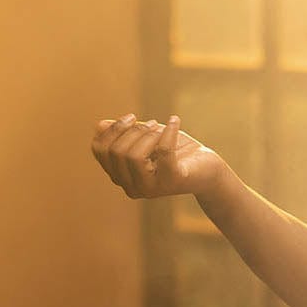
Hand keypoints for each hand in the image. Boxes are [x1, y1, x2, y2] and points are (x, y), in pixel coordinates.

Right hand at [91, 114, 222, 199]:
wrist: (206, 168)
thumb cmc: (173, 151)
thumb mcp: (144, 137)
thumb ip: (123, 133)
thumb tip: (100, 125)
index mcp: (120, 176)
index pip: (99, 151)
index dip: (111, 129)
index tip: (130, 118)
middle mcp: (131, 187)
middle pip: (116, 152)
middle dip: (133, 130)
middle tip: (151, 123)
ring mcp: (151, 189)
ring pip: (133, 156)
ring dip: (148, 134)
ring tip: (160, 127)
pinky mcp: (172, 182)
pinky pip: (163, 152)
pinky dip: (168, 132)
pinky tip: (175, 121)